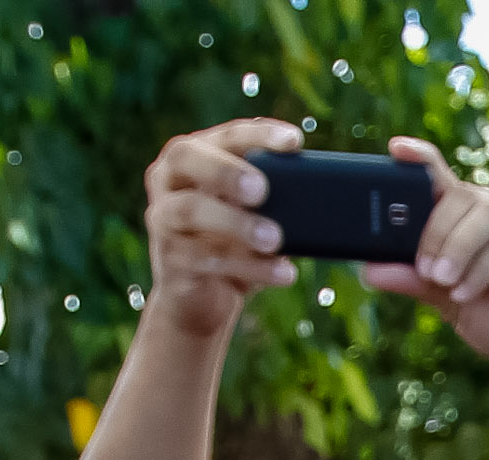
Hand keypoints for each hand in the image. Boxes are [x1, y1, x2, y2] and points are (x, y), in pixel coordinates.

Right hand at [139, 118, 302, 339]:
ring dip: (236, 223)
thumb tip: (325, 196)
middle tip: (262, 189)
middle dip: (227, 171)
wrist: (204, 296)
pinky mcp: (169, 257)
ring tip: (274, 238)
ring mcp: (163, 217)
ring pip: (190, 210)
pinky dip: (249, 267)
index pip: (226, 135)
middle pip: (187, 157)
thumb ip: (278, 198)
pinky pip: (204, 258)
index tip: (294, 140)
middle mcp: (170, 178)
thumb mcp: (257, 214)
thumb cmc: (237, 242)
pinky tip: (283, 272)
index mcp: (197, 156)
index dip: (258, 134)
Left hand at [355, 138, 488, 384]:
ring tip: (439, 280)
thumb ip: (414, 281)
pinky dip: (478, 270)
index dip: (421, 159)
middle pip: (460, 195)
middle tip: (422, 270)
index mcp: (470, 219)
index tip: (396, 148)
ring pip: (484, 214)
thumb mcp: (446, 301)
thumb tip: (370, 270)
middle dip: (433, 231)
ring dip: (454, 245)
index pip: (443, 180)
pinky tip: (463, 294)